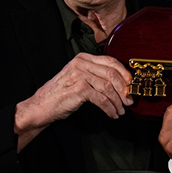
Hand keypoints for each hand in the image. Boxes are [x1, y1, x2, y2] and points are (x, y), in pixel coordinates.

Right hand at [14, 53, 133, 149]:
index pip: (110, 61)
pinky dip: (110, 108)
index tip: (131, 84)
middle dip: (124, 89)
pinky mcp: (79, 89)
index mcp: (82, 58)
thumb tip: (121, 83)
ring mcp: (79, 75)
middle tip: (129, 100)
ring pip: (108, 87)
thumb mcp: (79, 78)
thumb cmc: (60, 94)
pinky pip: (102, 99)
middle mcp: (81, 64)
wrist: (40, 107)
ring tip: (120, 110)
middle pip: (112, 74)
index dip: (124, 73)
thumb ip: (96, 75)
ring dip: (118, 101)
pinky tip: (112, 114)